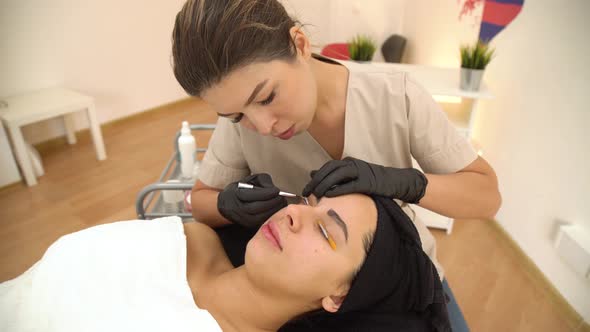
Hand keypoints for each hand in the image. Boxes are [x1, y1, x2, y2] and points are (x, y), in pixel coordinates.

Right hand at [218, 173, 286, 227]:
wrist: (227, 205)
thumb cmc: (240, 190)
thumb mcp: (249, 180)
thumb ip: (262, 181)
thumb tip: (273, 188)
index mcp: (237, 195)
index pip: (254, 195)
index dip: (268, 193)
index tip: (277, 190)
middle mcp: (239, 209)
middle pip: (259, 207)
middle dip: (273, 201)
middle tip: (282, 196)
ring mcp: (244, 219)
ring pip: (262, 215)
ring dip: (275, 209)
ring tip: (281, 202)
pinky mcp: (250, 225)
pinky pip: (264, 220)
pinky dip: (272, 214)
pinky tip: (277, 208)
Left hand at [302, 157, 427, 203]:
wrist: (397, 181)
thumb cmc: (374, 181)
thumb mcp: (354, 176)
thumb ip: (337, 176)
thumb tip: (315, 175)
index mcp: (349, 162)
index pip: (327, 167)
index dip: (315, 177)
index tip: (306, 188)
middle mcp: (354, 164)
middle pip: (329, 170)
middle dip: (315, 181)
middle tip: (305, 193)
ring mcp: (362, 172)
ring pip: (337, 176)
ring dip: (324, 185)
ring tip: (314, 195)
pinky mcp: (369, 182)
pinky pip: (350, 185)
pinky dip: (338, 189)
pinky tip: (329, 195)